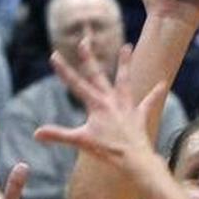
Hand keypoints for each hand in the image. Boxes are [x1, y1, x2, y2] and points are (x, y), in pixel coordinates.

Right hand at [34, 40, 164, 168]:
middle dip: (89, 57)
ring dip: (125, 63)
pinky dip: (155, 93)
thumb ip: (58, 135)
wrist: (133, 158)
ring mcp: (126, 105)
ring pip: (124, 80)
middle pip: (97, 75)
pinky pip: (148, 102)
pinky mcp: (139, 114)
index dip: (63, 70)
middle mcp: (111, 100)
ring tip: (127, 46)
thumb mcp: (80, 141)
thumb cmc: (107, 150)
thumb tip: (36, 134)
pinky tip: (162, 83)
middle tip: (84, 40)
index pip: (75, 84)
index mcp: (96, 104)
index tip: (55, 55)